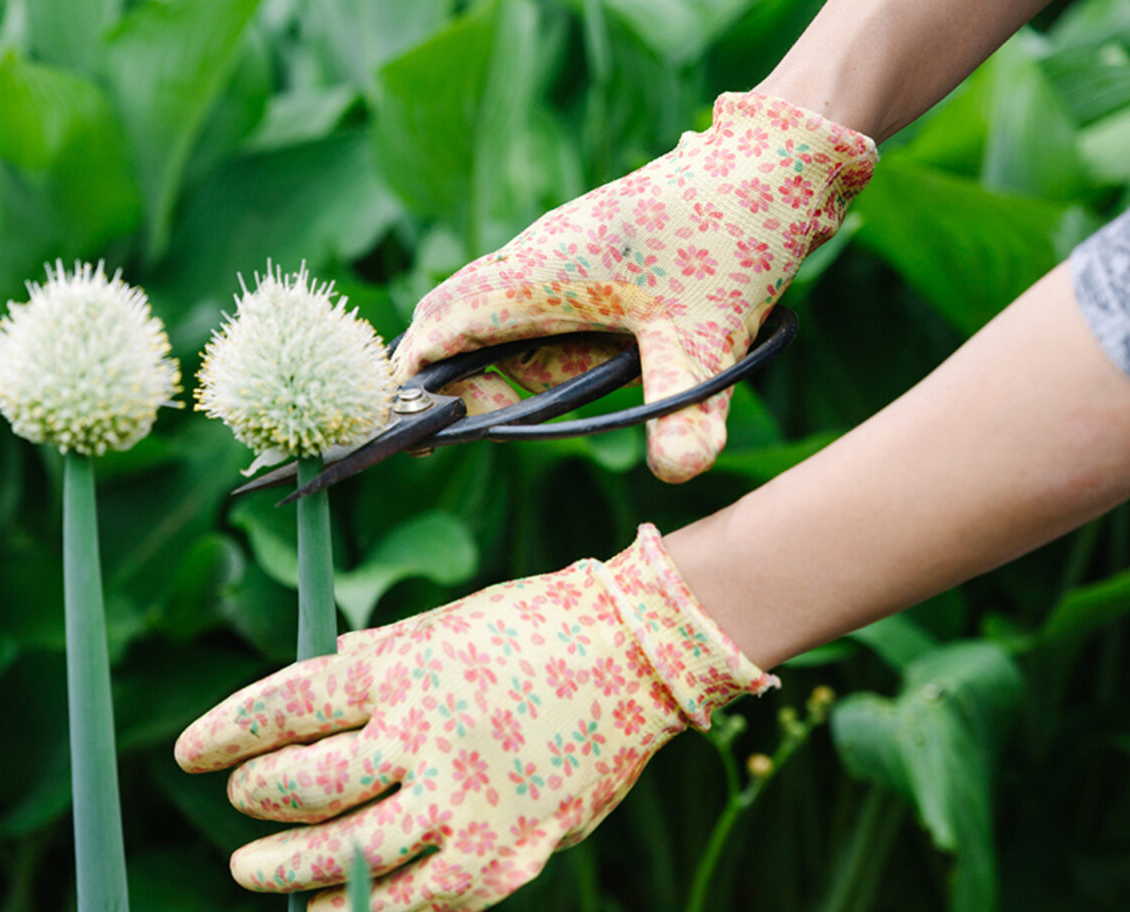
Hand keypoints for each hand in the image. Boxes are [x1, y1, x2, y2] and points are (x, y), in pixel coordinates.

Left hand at [174, 524, 775, 911]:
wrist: (639, 653)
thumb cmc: (531, 627)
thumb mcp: (441, 624)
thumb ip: (375, 659)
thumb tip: (316, 676)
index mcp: (401, 668)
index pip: (285, 706)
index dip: (226, 732)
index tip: (188, 753)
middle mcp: (425, 736)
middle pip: (306, 785)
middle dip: (253, 799)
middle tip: (237, 802)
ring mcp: (467, 799)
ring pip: (350, 853)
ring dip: (287, 869)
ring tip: (254, 870)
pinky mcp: (508, 849)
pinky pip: (422, 898)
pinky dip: (368, 910)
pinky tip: (330, 911)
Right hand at [394, 92, 875, 481]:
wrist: (773, 160)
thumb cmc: (732, 237)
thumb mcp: (710, 339)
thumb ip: (686, 412)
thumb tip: (676, 472)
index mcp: (534, 276)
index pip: (438, 330)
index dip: (417, 382)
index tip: (420, 432)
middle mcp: (530, 259)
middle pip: (460, 329)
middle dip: (476, 384)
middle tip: (512, 424)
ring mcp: (554, 251)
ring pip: (507, 322)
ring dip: (536, 366)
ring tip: (612, 369)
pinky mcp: (582, 251)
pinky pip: (544, 308)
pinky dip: (565, 344)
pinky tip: (625, 351)